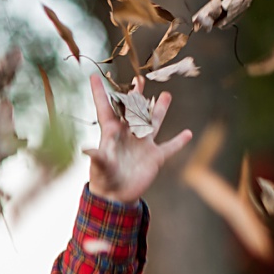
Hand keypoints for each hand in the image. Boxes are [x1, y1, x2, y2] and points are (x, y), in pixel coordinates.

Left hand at [84, 72, 192, 203]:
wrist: (116, 198)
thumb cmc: (103, 180)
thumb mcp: (100, 168)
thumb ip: (97, 157)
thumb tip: (86, 150)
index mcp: (112, 133)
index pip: (105, 108)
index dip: (99, 93)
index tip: (93, 76)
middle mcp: (128, 135)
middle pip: (133, 110)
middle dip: (136, 95)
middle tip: (139, 79)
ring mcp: (143, 145)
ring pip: (153, 122)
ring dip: (160, 110)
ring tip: (166, 95)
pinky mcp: (155, 157)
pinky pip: (169, 147)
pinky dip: (179, 142)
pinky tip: (188, 133)